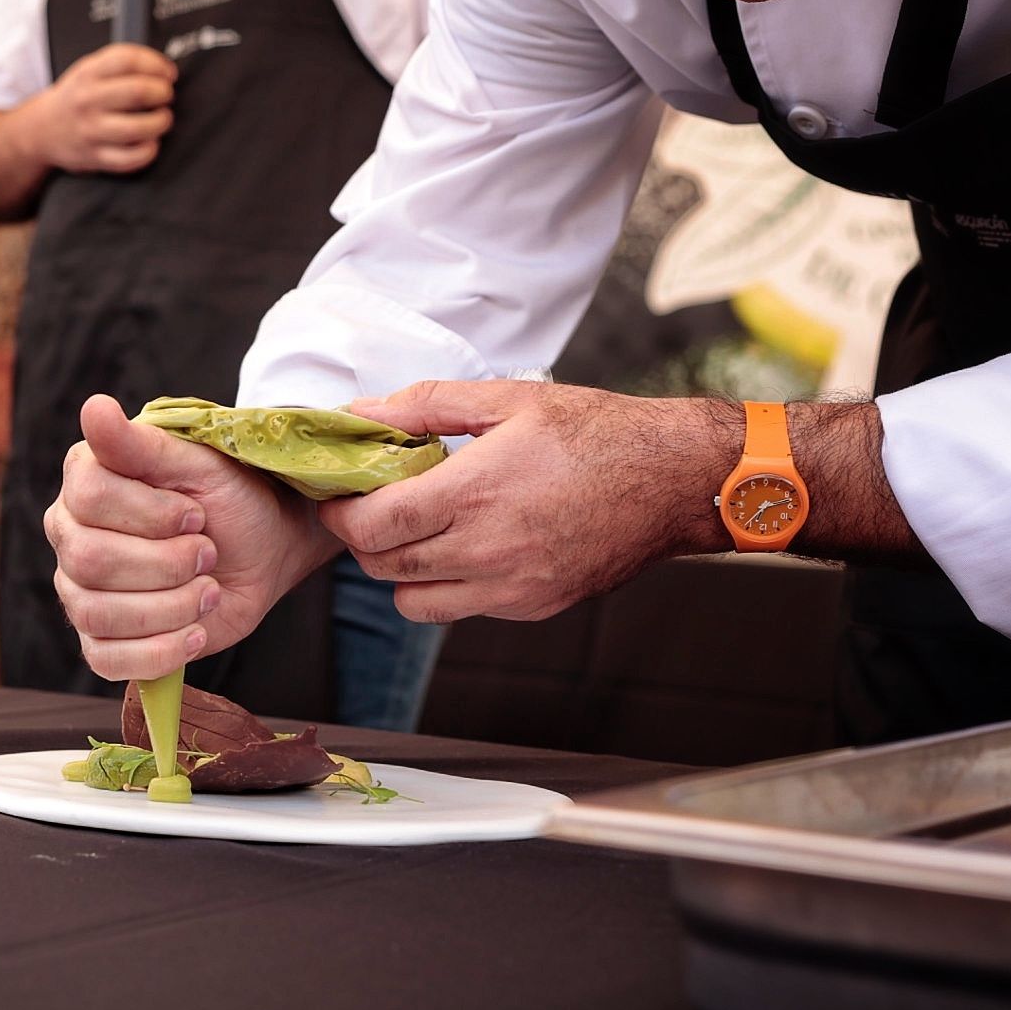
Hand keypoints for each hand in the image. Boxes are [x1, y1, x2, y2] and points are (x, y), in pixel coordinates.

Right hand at [23, 43, 175, 174]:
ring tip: (162, 118)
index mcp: (88, 73)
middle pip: (138, 91)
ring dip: (161, 121)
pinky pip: (132, 158)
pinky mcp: (96, 156)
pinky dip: (149, 150)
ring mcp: (92, 130)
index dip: (157, 64)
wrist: (41, 130)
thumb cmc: (75, 99)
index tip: (168, 72)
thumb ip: (119, 65)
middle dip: (163, 92)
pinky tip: (150, 142)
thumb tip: (162, 70)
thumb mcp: (88, 70)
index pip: (128, 60)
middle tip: (165, 95)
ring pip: (139, 127)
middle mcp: (89, 100)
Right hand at [44, 395, 337, 680]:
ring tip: (208, 591)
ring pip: (98, 613)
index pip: (90, 498)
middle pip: (90, 561)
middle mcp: (71, 534)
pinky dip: (159, 652)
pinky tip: (195, 632)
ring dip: (171, 606)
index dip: (152, 513)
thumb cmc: (229, 497)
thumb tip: (94, 407)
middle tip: (209, 553)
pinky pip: (105, 659)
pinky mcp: (103, 639)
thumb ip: (141, 444)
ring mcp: (80, 590)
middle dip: (166, 563)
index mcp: (85, 481)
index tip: (197, 514)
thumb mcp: (197, 463)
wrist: (264, 547)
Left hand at [318, 380, 733, 623]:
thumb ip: (426, 406)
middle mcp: (488, 551)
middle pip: (382, 567)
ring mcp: (511, 588)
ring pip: (413, 602)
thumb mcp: (508, 400)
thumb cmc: (597, 432)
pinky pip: (461, 609)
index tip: (337, 496)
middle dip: (363, 539)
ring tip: (420, 529)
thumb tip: (362, 412)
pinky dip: (447, 584)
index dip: (341, 514)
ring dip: (400, 570)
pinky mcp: (531, 607)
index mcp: (474, 494)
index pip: (372, 526)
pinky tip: (467, 545)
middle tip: (373, 507)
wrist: (673, 480)